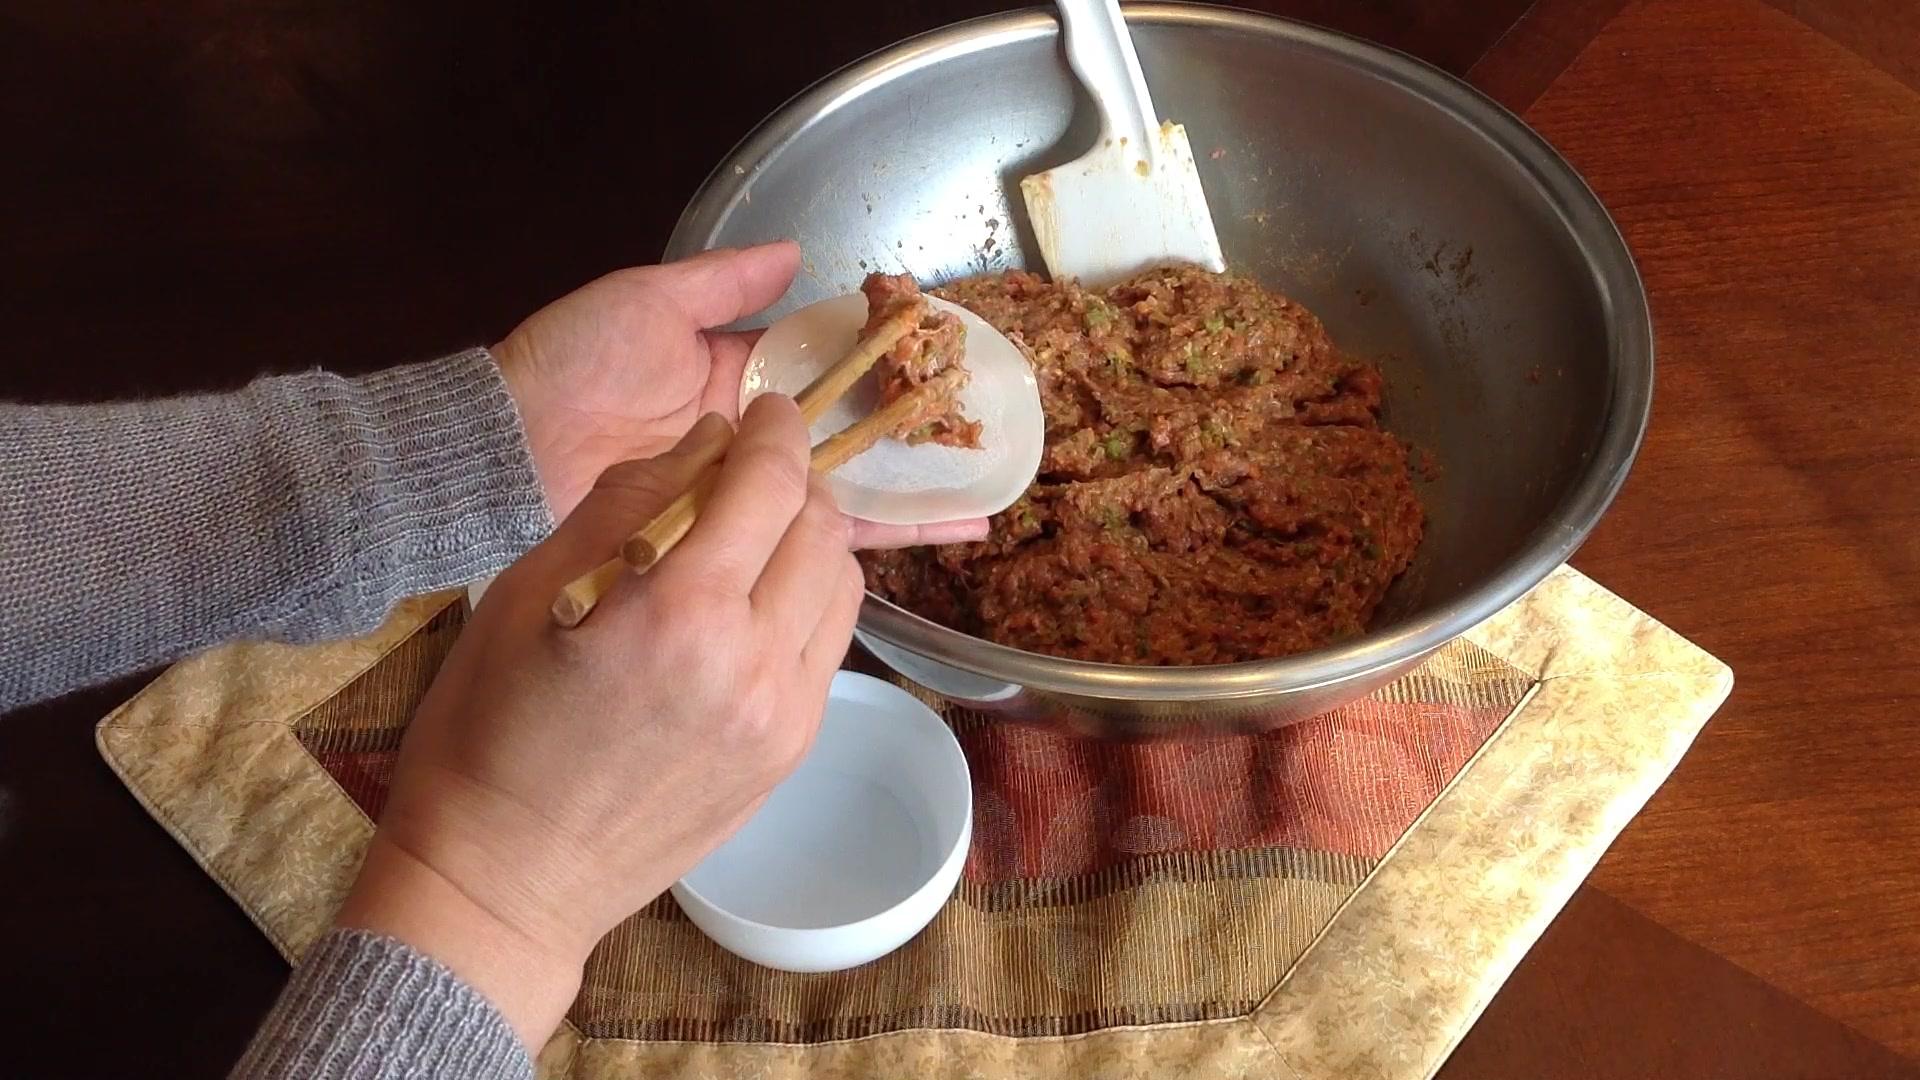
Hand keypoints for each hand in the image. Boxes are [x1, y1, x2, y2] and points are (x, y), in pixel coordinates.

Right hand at [335, 396, 861, 1046]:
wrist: (504, 883)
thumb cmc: (487, 734)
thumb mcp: (527, 594)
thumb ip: (626, 504)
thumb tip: (704, 440)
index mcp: (679, 616)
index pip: (769, 484)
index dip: (774, 430)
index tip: (764, 409)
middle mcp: (753, 666)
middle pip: (822, 528)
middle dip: (794, 480)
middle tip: (751, 469)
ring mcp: (784, 718)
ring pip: (842, 586)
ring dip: (810, 540)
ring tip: (755, 534)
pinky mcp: (790, 754)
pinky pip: (829, 647)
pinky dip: (808, 602)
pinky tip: (754, 602)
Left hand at [494, 242, 984, 547]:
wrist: (508, 454)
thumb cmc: (573, 364)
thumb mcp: (648, 302)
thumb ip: (723, 284)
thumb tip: (796, 253)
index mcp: (730, 375)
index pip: (822, 371)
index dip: (877, 366)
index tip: (936, 363)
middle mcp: (745, 439)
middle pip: (844, 438)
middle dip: (909, 438)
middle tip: (981, 437)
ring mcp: (741, 495)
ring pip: (841, 492)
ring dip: (907, 493)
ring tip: (981, 492)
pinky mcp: (731, 543)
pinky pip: (807, 542)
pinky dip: (869, 542)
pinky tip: (930, 536)